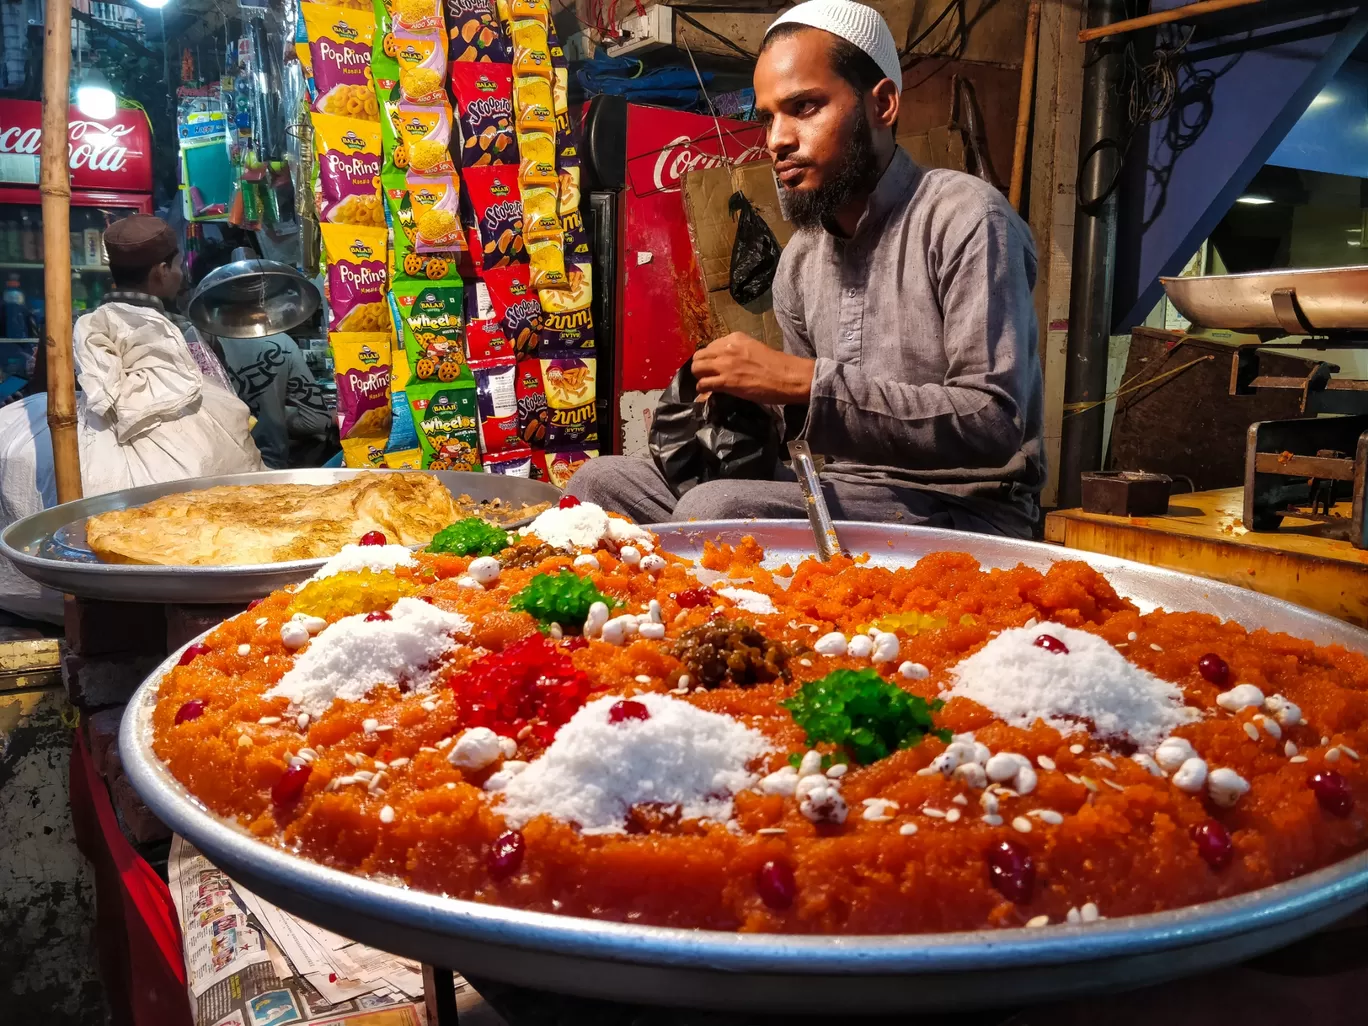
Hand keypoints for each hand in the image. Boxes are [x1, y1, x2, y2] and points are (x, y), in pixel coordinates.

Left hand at [691, 333, 813, 404]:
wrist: (787, 377)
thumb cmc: (777, 365)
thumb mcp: (753, 349)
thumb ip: (738, 352)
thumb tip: (727, 362)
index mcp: (735, 338)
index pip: (711, 345)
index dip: (710, 357)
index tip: (714, 365)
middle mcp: (726, 348)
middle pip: (699, 355)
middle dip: (700, 366)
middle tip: (707, 375)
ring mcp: (724, 364)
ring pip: (697, 368)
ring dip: (699, 376)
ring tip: (706, 382)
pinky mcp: (725, 381)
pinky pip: (703, 384)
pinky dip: (702, 389)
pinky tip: (708, 392)